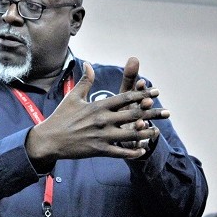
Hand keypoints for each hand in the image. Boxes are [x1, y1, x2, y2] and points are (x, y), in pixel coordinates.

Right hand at [25, 62, 168, 170]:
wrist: (50, 139)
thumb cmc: (61, 116)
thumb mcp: (73, 96)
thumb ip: (85, 81)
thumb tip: (89, 64)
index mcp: (98, 106)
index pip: (125, 98)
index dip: (142, 94)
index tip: (155, 92)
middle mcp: (103, 120)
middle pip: (133, 115)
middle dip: (152, 113)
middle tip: (167, 112)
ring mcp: (102, 136)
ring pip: (130, 134)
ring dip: (146, 133)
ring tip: (157, 131)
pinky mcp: (99, 150)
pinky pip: (120, 152)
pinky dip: (132, 152)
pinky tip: (142, 150)